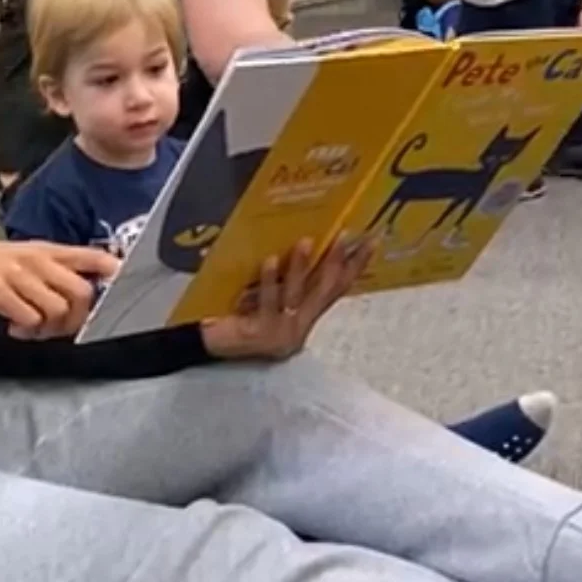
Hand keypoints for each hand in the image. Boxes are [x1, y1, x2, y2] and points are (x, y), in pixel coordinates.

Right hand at [0, 239, 118, 339]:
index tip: (119, 295)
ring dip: (49, 329)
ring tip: (29, 329)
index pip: (93, 257)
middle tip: (55, 328)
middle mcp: (36, 258)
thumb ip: (45, 273)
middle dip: (76, 319)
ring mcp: (18, 273)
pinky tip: (13, 330)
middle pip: (83, 293)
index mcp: (43, 250)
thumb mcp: (15, 259)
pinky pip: (32, 319)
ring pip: (60, 309)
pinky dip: (27, 332)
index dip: (114, 277)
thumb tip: (74, 298)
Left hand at [199, 235, 372, 361]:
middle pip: (325, 291)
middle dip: (338, 262)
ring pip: (297, 294)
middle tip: (346, 235)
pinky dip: (270, 280)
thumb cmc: (236, 319)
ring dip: (301, 266)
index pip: (337, 290)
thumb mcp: (267, 301)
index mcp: (304, 320)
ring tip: (305, 241)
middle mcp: (298, 328)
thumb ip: (284, 285)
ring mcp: (281, 332)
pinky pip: (268, 302)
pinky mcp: (261, 333)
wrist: (209, 346)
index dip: (356, 266)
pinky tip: (269, 260)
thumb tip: (301, 244)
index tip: (371, 242)